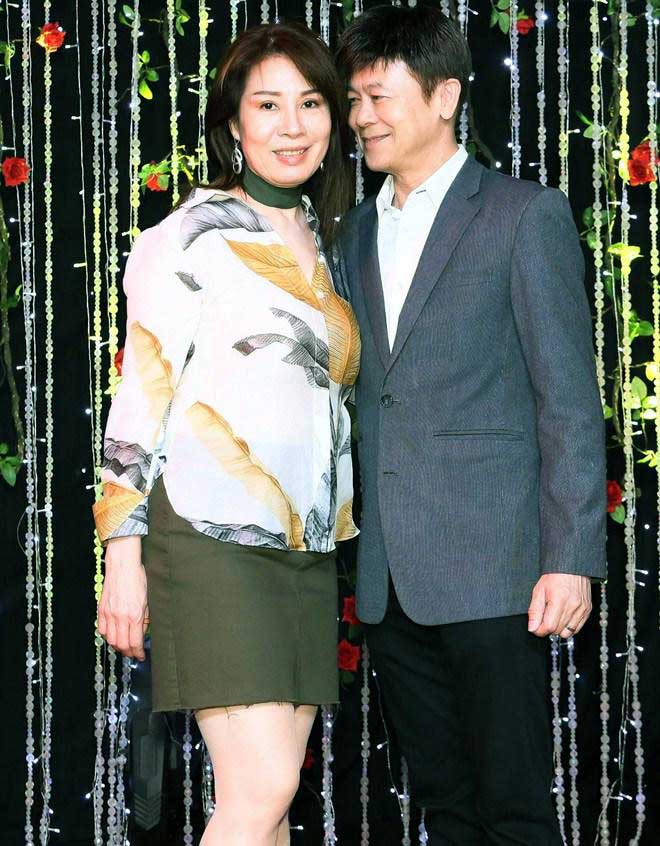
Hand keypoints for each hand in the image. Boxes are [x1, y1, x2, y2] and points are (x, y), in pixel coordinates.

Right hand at [97, 535, 148, 660]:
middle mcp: (121, 617)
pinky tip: (112, 635)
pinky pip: (102, 629)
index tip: (141, 655)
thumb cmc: (138, 579)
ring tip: (124, 646)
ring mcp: (109, 614)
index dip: (138, 652)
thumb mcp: (148, 599)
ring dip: (117, 646)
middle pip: (122, 644)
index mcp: (135, 615)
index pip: (135, 642)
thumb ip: (145, 617)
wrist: (123, 566)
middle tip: (133, 653)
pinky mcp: (101, 609)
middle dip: (128, 652)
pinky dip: (106, 636)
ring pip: (110, 639)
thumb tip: (144, 631)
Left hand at [527, 573, 591, 638]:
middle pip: (558, 630)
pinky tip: (563, 616)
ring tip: (554, 617)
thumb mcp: (539, 590)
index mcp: (559, 599)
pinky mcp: (588, 610)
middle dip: (548, 628)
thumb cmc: (554, 576)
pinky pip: (577, 628)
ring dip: (558, 628)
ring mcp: (582, 608)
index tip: (535, 627)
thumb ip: (534, 611)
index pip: (549, 626)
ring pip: (568, 632)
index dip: (539, 630)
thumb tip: (532, 628)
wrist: (571, 566)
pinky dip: (568, 626)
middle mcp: (573, 605)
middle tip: (544, 618)